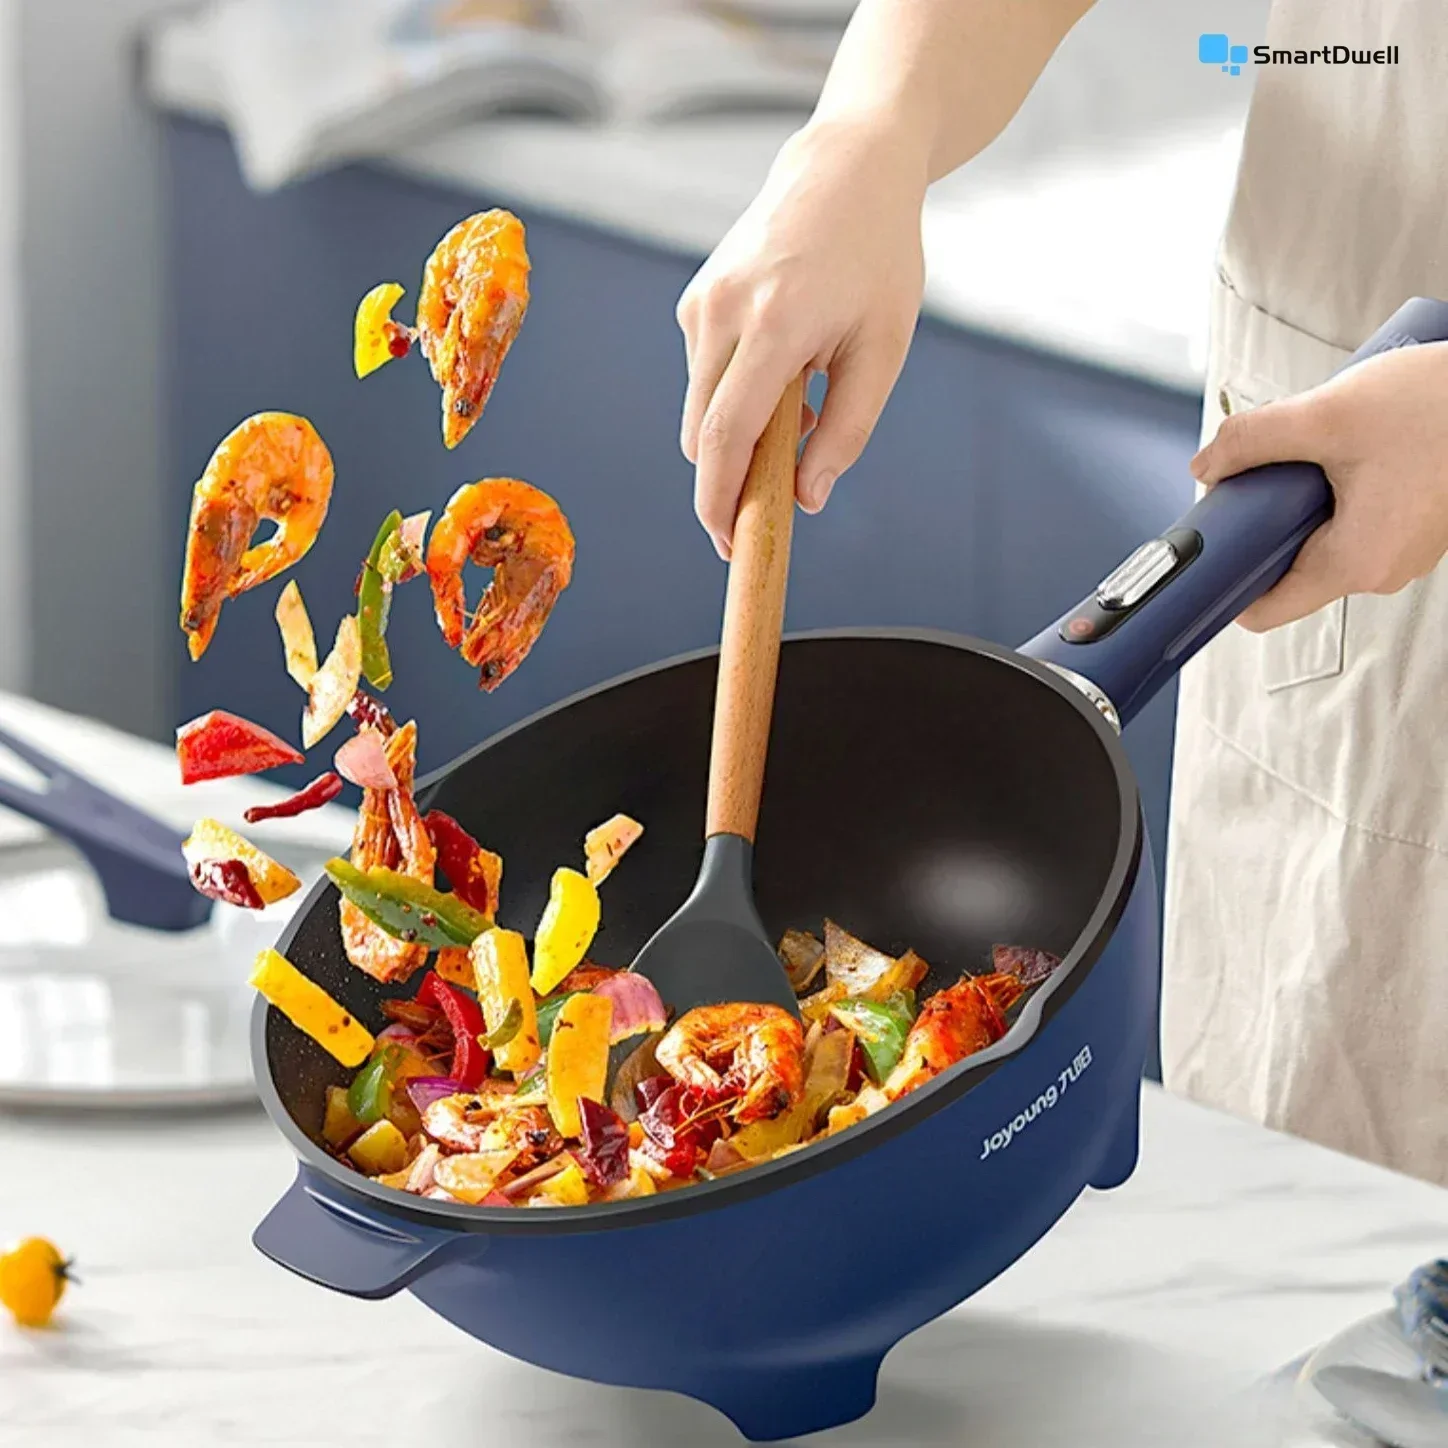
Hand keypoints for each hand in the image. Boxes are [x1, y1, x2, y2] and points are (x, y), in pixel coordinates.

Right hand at [676, 117, 927, 558]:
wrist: (845, 168)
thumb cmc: (878, 260)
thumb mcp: (883, 350)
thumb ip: (847, 432)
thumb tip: (806, 500)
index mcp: (773, 326)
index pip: (725, 437)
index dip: (721, 502)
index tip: (729, 547)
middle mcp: (722, 314)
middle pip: (702, 436)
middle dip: (729, 483)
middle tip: (774, 506)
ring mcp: (700, 304)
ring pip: (701, 410)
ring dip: (740, 436)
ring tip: (806, 409)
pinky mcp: (694, 300)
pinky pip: (704, 377)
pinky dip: (736, 397)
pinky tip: (788, 373)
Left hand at [1190, 341, 1447, 631]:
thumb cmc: (1442, 404)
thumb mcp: (1328, 414)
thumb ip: (1253, 441)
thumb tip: (1205, 466)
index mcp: (1357, 561)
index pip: (1264, 607)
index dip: (1224, 581)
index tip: (1203, 554)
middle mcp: (1382, 569)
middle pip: (1287, 564)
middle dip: (1267, 518)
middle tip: (1271, 467)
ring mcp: (1402, 550)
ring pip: (1321, 535)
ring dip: (1306, 494)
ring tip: (1327, 445)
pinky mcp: (1415, 525)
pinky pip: (1355, 518)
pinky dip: (1340, 487)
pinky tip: (1354, 446)